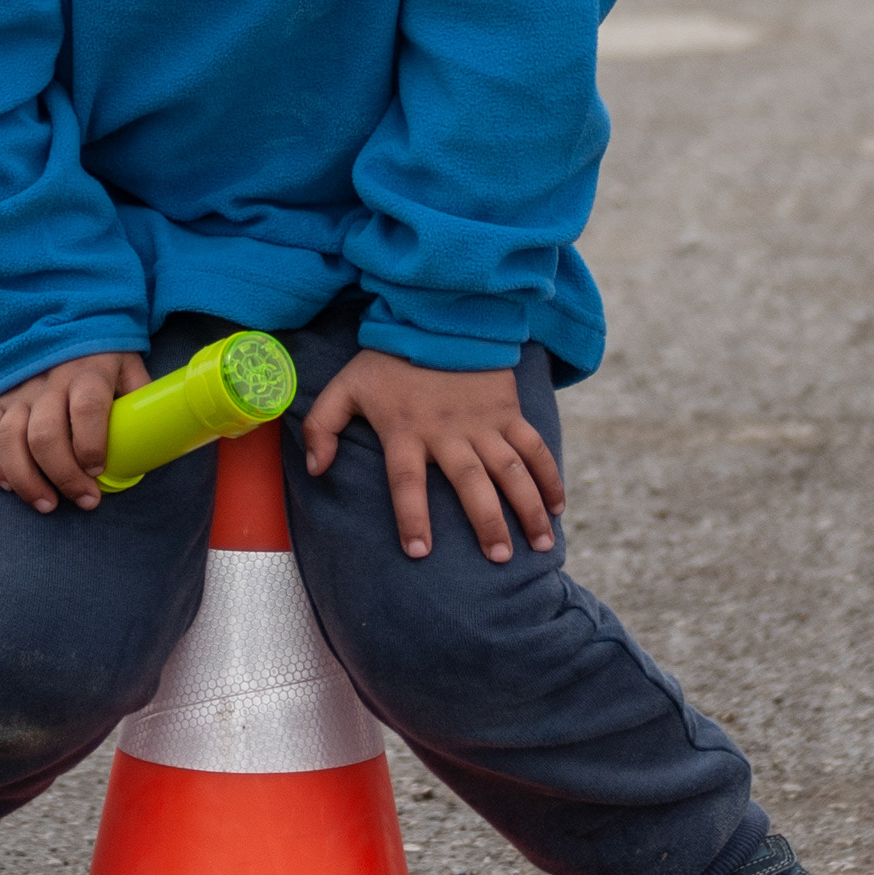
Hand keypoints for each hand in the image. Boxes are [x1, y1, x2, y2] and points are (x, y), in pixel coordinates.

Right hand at [0, 351, 150, 513]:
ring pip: (10, 439)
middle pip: (46, 434)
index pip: (87, 408)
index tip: (98, 470)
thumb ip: (140, 400)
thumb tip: (154, 440)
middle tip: (84, 500)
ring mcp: (19, 391)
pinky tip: (7, 485)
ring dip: (26, 479)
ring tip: (48, 504)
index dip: (92, 443)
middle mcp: (50, 381)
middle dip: (63, 475)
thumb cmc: (105, 360)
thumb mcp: (130, 369)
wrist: (66, 324)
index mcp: (89, 372)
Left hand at [303, 350, 563, 563]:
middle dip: (487, 523)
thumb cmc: (387, 359)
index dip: (412, 516)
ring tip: (540, 545)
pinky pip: (533, 447)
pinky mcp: (508, 411)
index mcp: (406, 430)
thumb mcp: (345, 387)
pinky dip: (549, 476)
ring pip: (511, 471)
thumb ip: (321, 426)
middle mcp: (447, 432)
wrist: (435, 315)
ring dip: (528, 508)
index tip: (420, 552)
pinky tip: (558, 506)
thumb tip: (315, 470)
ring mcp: (483, 423)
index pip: (406, 482)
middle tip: (499, 559)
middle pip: (470, 484)